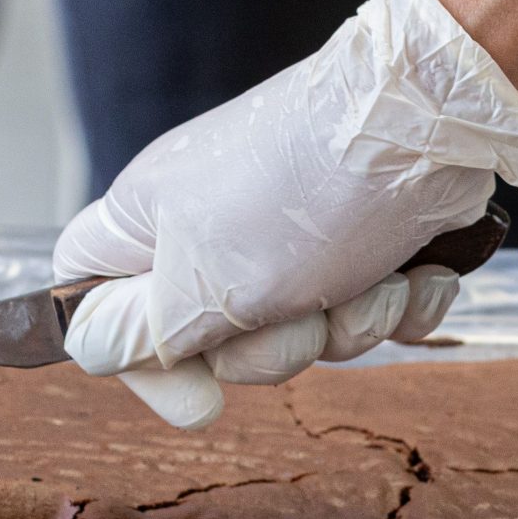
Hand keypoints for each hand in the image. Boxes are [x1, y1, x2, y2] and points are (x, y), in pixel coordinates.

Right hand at [54, 0, 517, 428]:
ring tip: (373, 282)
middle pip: (213, 343)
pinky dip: (398, 304)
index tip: (199, 396)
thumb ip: (145, 330)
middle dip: (277, 348)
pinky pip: (366, 312)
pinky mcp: (361, 240)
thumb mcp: (203, 281)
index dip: (134, 360)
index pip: (90, 299)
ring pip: (301, 335)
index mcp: (149, 224)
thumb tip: (90, 350)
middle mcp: (211, 229)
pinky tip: (415, 274)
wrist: (427, 122)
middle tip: (304, 313)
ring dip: (349, 324)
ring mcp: (289, 236)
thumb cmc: (301, 194)